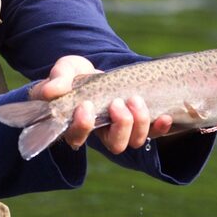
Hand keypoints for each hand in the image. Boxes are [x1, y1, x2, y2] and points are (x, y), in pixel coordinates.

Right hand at [33, 55, 173, 154]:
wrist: (94, 71)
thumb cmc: (73, 76)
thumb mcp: (63, 72)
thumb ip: (57, 80)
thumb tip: (51, 91)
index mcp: (76, 126)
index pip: (78, 137)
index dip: (82, 126)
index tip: (85, 106)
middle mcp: (101, 133)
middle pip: (115, 144)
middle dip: (120, 125)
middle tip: (117, 103)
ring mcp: (122, 129)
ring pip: (135, 141)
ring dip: (139, 122)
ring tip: (134, 99)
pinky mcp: (139, 122)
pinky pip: (154, 132)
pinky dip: (160, 126)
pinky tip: (164, 116)